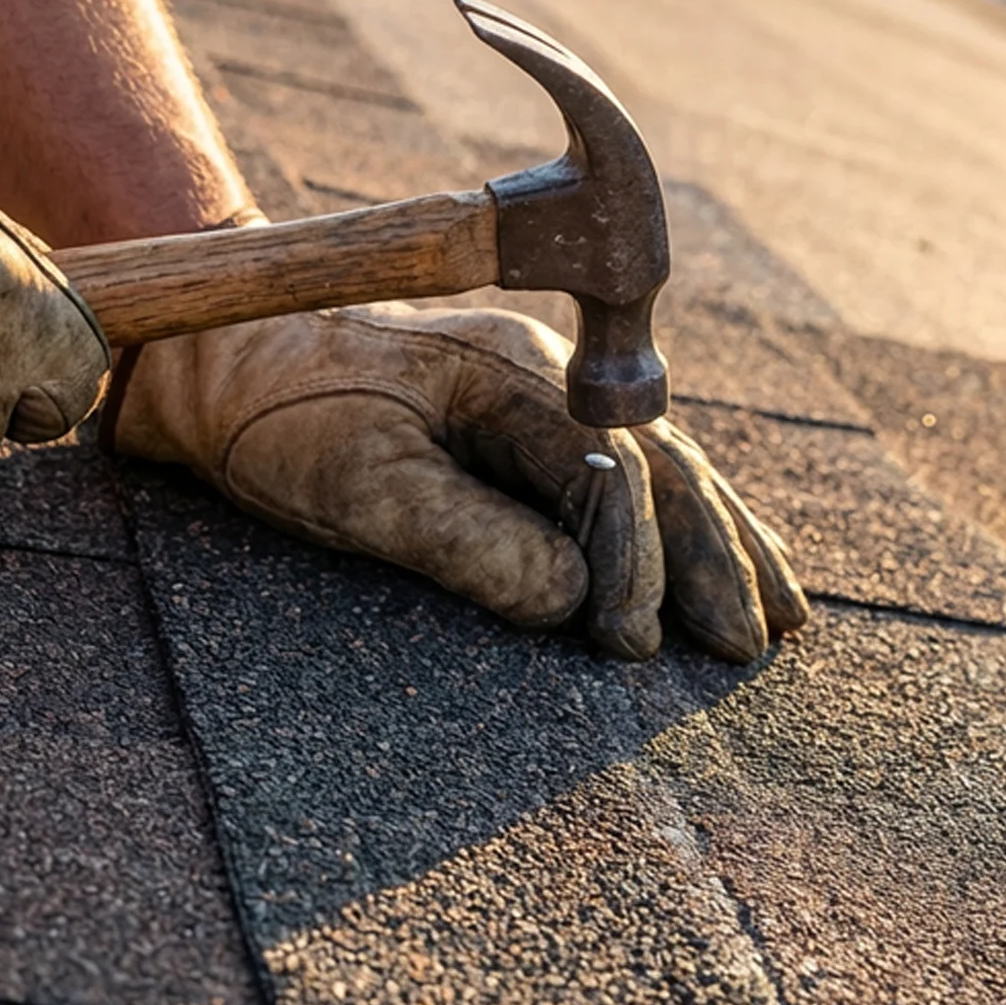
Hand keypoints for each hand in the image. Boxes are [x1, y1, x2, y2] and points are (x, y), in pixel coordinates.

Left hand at [108, 302, 808, 660]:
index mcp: (516, 377)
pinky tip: (725, 559)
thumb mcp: (358, 482)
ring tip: (782, 617)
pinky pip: (632, 478)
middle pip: (665, 471)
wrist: (223, 357)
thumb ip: (465, 538)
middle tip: (753, 646)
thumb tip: (573, 599)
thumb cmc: (282, 415)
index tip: (637, 647)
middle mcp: (549, 378)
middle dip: (716, 561)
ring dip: (724, 546)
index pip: (610, 478)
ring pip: (663, 474)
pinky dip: (685, 525)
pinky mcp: (527, 429)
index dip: (635, 566)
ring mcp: (545, 398)